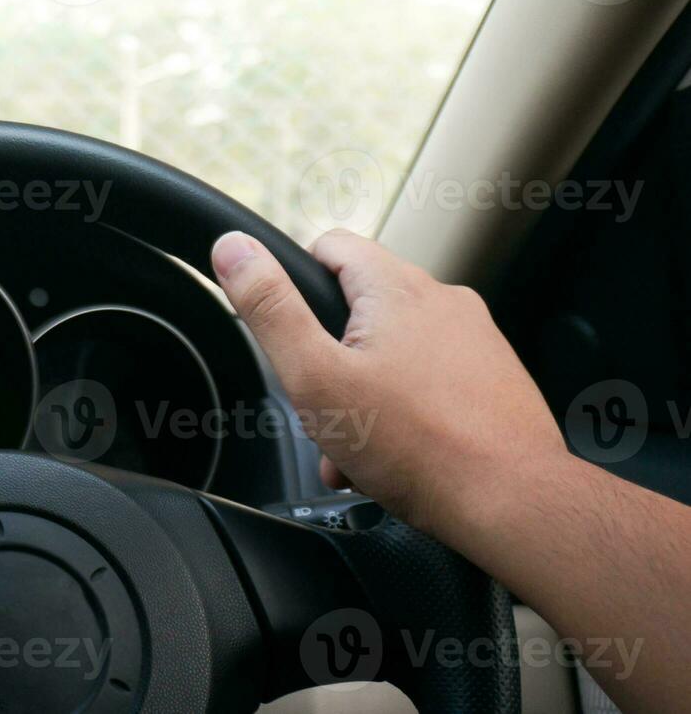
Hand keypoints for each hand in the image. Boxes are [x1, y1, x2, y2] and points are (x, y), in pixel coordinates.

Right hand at [209, 229, 564, 537]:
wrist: (512, 501)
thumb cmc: (420, 446)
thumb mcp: (315, 376)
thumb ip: (270, 307)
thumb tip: (235, 248)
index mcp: (397, 288)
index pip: (330, 245)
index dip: (295, 283)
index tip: (289, 329)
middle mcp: (444, 301)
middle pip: (359, 307)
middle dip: (330, 358)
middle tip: (323, 409)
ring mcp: (475, 340)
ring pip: (393, 350)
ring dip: (364, 393)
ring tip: (358, 447)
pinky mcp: (494, 378)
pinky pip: (430, 380)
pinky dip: (404, 411)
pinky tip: (396, 456)